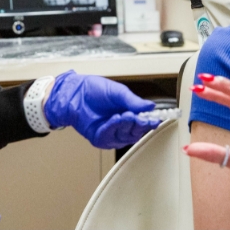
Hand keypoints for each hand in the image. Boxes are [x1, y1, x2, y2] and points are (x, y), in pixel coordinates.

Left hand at [44, 71, 160, 148]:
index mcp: (128, 113)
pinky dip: (113, 128)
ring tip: (125, 114)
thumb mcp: (117, 92)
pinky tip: (114, 119)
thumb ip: (133, 101)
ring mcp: (111, 134)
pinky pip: (110, 137)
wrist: (74, 92)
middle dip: (138, 124)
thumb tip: (151, 106)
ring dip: (125, 125)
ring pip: (125, 136)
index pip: (143, 122)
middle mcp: (121, 126)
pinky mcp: (100, 139)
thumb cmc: (94, 90)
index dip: (149, 121)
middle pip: (136, 132)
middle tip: (138, 116)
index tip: (155, 119)